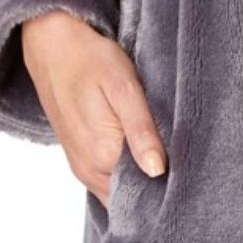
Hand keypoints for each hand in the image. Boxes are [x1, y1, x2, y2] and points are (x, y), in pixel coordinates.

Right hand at [20, 10, 166, 200]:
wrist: (51, 47)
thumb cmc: (90, 60)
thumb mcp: (123, 88)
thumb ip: (140, 131)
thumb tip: (158, 171)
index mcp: (102, 156)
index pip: (145, 190)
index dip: (170, 185)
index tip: (191, 174)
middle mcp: (88, 170)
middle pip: (131, 196)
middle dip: (157, 187)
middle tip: (184, 166)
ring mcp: (80, 167)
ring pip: (118, 190)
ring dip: (140, 180)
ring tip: (165, 158)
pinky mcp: (78, 158)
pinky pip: (106, 180)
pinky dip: (125, 173)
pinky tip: (141, 153)